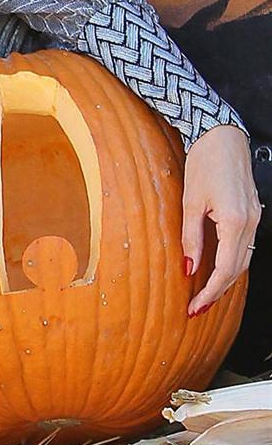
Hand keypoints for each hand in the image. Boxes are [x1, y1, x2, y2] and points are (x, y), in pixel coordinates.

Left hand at [181, 126, 260, 315]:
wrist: (222, 136)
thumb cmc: (204, 162)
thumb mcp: (190, 202)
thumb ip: (191, 238)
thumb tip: (189, 268)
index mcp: (235, 221)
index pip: (225, 269)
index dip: (210, 292)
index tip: (194, 307)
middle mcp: (250, 222)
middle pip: (237, 269)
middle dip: (217, 292)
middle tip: (196, 308)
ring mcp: (255, 217)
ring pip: (243, 259)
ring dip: (225, 279)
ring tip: (204, 294)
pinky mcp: (252, 212)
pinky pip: (245, 246)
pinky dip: (231, 262)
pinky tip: (216, 269)